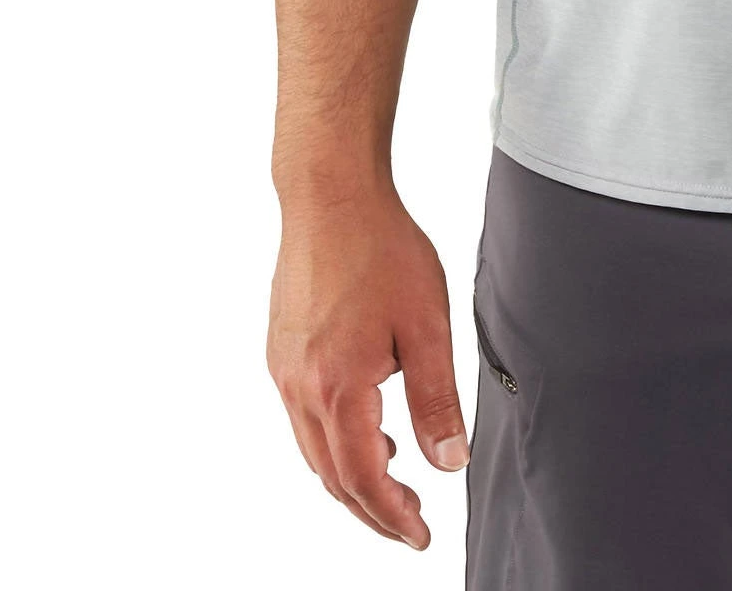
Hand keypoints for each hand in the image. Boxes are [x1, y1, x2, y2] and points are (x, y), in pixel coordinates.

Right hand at [267, 184, 468, 548]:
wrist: (329, 196)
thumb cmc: (381, 248)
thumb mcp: (426, 324)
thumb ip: (436, 399)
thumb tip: (450, 460)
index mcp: (338, 387)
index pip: (363, 478)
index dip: (392, 516)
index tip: (420, 535)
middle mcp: (300, 387)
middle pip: (332, 476)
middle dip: (371, 509)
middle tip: (410, 522)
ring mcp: (284, 370)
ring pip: (313, 449)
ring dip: (351, 475)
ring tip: (394, 477)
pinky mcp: (281, 350)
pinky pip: (303, 416)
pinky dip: (333, 438)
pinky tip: (365, 423)